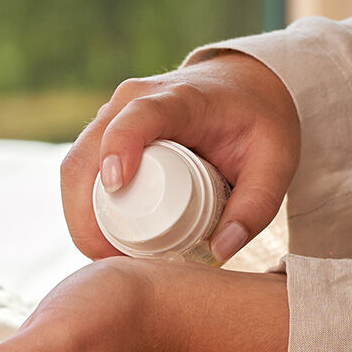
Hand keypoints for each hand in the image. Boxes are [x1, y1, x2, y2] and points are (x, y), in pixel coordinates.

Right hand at [61, 51, 299, 263]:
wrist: (244, 87)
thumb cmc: (260, 123)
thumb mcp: (276, 162)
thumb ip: (256, 207)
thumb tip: (220, 250)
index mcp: (180, 100)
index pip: (138, 117)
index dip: (120, 147)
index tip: (116, 186)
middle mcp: (134, 101)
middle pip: (87, 154)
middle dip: (88, 215)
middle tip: (116, 264)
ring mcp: (113, 117)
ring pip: (75, 169)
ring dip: (82, 219)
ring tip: (112, 262)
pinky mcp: (105, 135)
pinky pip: (80, 175)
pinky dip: (84, 212)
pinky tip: (104, 245)